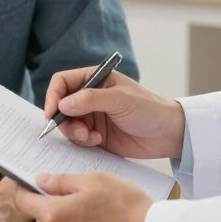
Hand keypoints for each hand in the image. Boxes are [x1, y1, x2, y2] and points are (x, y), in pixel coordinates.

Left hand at [15, 173, 148, 221]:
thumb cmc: (126, 206)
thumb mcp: (94, 180)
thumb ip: (61, 181)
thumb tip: (40, 180)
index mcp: (54, 214)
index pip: (23, 202)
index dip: (26, 190)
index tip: (34, 184)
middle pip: (41, 218)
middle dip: (52, 206)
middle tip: (79, 197)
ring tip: (94, 215)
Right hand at [43, 67, 184, 158]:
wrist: (168, 134)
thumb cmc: (149, 109)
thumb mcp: (120, 100)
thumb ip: (90, 99)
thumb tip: (62, 104)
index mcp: (95, 79)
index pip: (63, 82)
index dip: (53, 96)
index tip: (52, 113)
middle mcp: (90, 97)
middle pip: (61, 105)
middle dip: (64, 120)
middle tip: (78, 131)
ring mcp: (92, 116)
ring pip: (67, 124)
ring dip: (74, 133)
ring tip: (91, 138)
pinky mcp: (96, 135)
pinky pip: (77, 139)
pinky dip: (82, 142)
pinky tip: (98, 142)